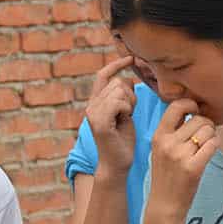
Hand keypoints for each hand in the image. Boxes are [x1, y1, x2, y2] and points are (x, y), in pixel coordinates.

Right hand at [85, 56, 137, 176]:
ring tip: (128, 117)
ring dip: (130, 102)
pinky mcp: (100, 122)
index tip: (131, 58)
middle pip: (117, 82)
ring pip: (119, 90)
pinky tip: (126, 120)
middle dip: (130, 94)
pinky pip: (119, 101)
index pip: (103, 75)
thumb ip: (123, 97)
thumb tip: (128, 79)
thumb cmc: (123, 142)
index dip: (116, 64)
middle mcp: (91, 106)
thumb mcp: (124, 114)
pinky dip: (128, 108)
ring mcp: (93, 113)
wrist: (116, 165)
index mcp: (96, 103)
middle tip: (131, 112)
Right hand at [146, 100, 217, 220]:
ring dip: (212, 137)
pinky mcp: (193, 167)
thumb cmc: (166, 177)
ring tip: (205, 147)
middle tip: (204, 137)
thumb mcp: (160, 150)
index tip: (196, 112)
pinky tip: (209, 153)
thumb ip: (172, 131)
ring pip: (208, 130)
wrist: (164, 206)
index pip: (177, 106)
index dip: (191, 104)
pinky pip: (213, 144)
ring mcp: (180, 155)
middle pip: (198, 119)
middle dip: (206, 125)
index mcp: (158, 136)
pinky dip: (215, 146)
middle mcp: (168, 143)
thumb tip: (192, 110)